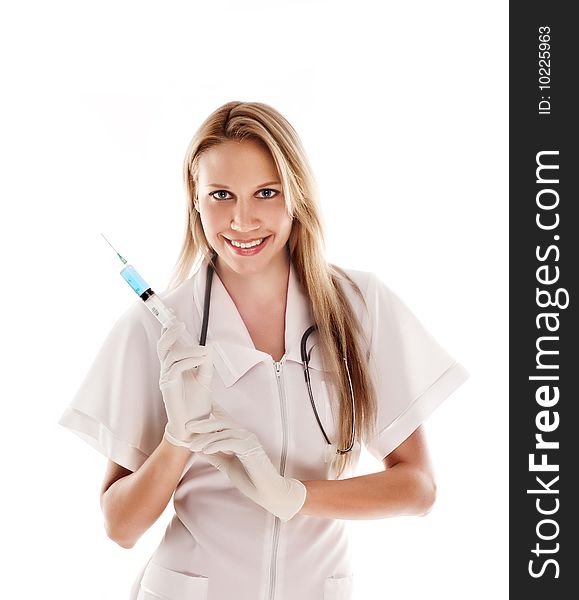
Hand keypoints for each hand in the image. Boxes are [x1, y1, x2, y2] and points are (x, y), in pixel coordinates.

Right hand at [156, 310, 213, 446]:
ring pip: (171, 355)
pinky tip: (201, 360)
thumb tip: (208, 348)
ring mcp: (166, 378)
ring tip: (204, 352)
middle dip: (169, 332)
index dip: (169, 331)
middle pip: (163, 346)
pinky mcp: (167, 387)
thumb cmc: (197, 405)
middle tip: (179, 323)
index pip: (169, 346)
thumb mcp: (205, 380)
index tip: (172, 316)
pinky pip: (176, 367)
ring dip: (189, 350)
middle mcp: (167, 371)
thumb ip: (205, 364)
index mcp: (175, 367)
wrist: (194, 427)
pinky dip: (189, 360)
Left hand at [187, 402, 306, 521]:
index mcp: (240, 436)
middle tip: (187, 426)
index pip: (225, 419)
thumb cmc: (250, 478)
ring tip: (192, 446)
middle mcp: (245, 434)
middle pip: (222, 423)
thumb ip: (215, 455)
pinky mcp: (250, 448)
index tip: (202, 402)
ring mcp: (249, 440)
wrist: (267, 492)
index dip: (214, 409)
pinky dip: (217, 445)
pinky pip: (230, 442)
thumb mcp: (227, 465)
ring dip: (206, 439)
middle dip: (203, 424)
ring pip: (224, 432)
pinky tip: (205, 451)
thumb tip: (198, 448)